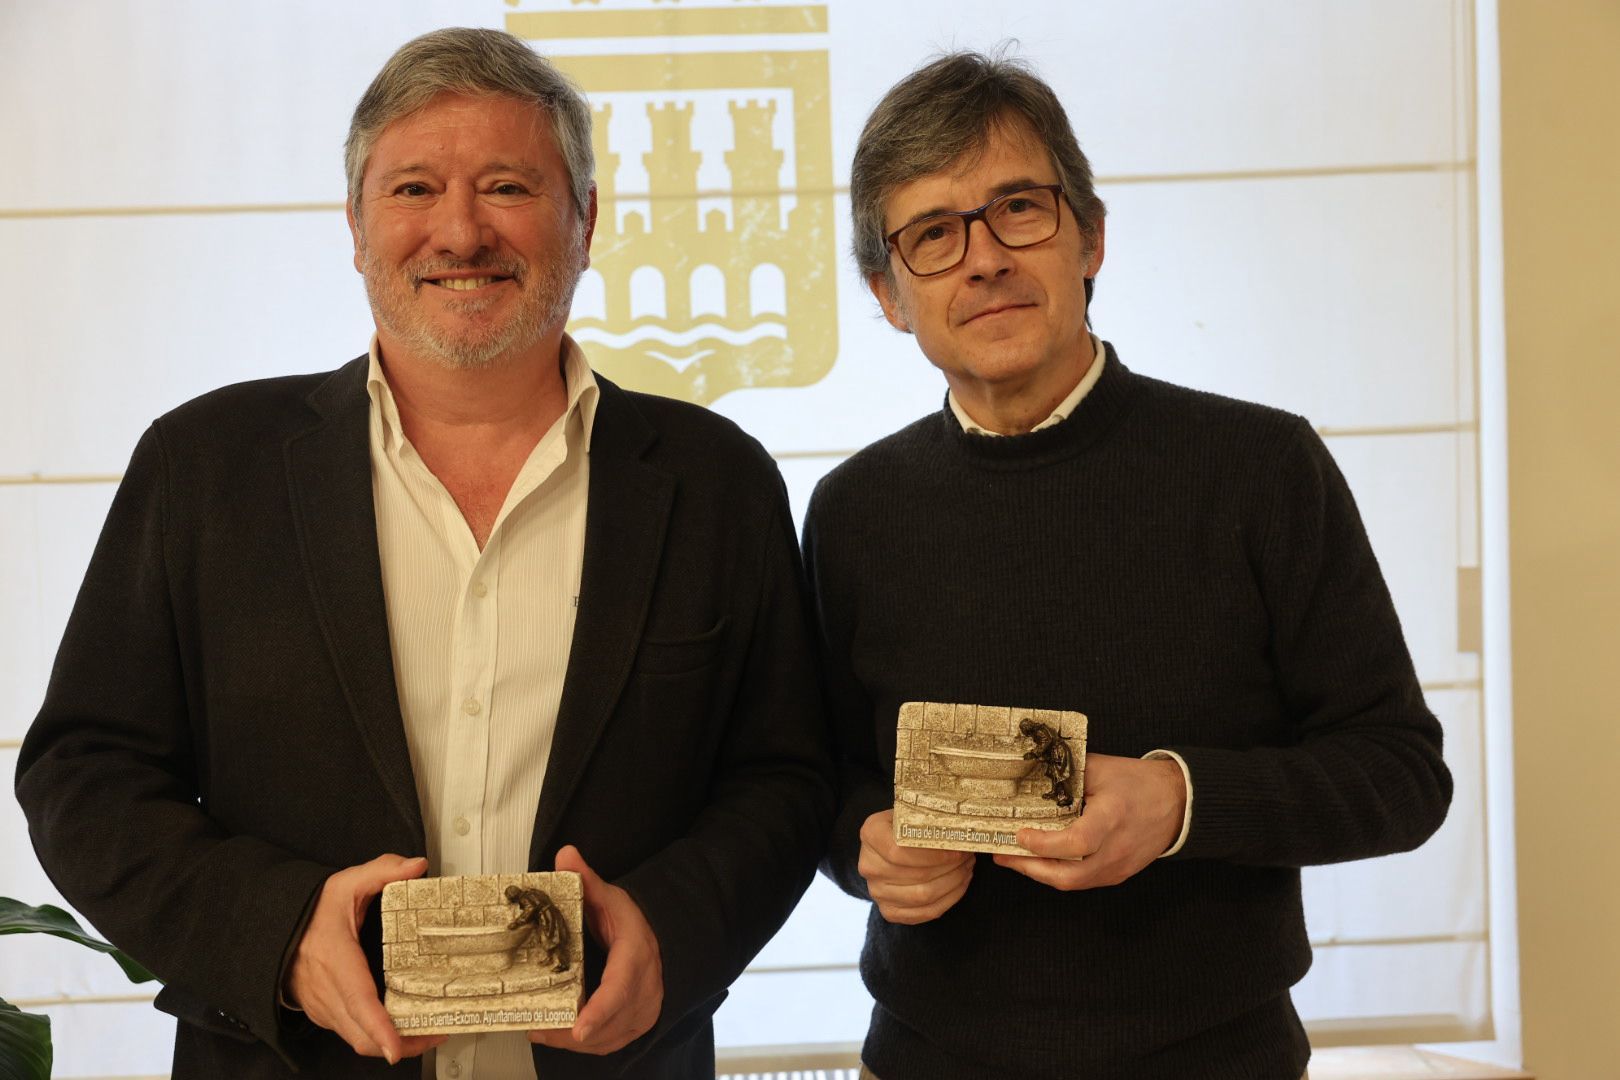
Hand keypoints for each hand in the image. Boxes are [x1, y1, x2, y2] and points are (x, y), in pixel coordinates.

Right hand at [284, 854, 445, 1062]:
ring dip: (392, 1043)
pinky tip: (401, 1026)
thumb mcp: (346, 883)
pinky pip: (351, 1034)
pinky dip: (376, 1037)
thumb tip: (416, 866)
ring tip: (428, 1031)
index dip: (379, 1028)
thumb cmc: (311, 911)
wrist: (274, 929)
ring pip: (357, 1041)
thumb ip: (383, 870)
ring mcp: (322, 1007)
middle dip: (402, 1044)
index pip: (358, 1001)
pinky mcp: (323, 1015)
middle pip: (363, 1035)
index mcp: (334, 958)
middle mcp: (325, 991)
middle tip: (436, 1033)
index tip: (396, 1048)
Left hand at [530, 845, 662, 1054]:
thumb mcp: (610, 898)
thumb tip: (565, 855)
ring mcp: (644, 1010)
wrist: (659, 938)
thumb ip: (586, 880)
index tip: (578, 1028)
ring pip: (609, 1038)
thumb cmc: (632, 922)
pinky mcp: (638, 1023)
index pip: (620, 989)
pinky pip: (611, 1043)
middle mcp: (645, 990)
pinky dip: (586, 1046)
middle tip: (538, 1029)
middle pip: (609, 1023)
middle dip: (571, 1033)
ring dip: (574, 1043)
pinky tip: (561, 1038)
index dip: (599, 1012)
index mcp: (636, 957)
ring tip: (542, 1033)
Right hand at [858, 809, 973, 923]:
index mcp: (871, 835)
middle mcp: (869, 866)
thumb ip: (929, 820)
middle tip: (969, 857)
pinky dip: (949, 899)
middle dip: (951, 868)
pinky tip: (959, 884)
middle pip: (917, 875)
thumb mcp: (911, 812)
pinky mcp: (889, 911)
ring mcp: (877, 892)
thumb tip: (962, 832)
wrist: (887, 847)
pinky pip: (926, 912)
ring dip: (954, 883)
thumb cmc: (905, 826)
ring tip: (966, 868)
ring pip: (924, 896)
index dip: (933, 855)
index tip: (958, 850)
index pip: (900, 851)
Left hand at [993, 753, 1185, 889]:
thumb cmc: (1138, 782)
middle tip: (1003, 856)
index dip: (1044, 844)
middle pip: (1068, 876)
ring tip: (1014, 859)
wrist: (1178, 802)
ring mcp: (1118, 867)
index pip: (1076, 842)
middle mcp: (1115, 849)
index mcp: (1112, 818)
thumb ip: (1067, 775)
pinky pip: (1083, 881)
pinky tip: (1041, 862)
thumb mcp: (1101, 769)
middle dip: (1029, 869)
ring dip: (1040, 874)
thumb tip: (1030, 774)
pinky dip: (1058, 873)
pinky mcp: (1118, 874)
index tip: (1020, 834)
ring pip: (1073, 883)